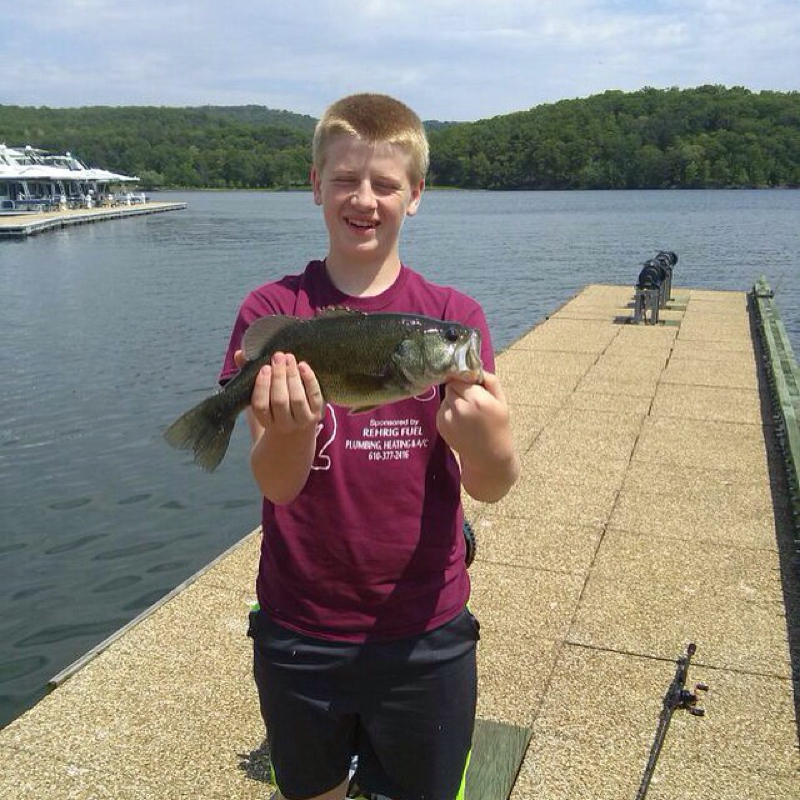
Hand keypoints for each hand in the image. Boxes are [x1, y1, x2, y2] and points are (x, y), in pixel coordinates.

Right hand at [234, 350, 323, 434]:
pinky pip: (315, 396)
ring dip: (292, 376)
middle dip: (279, 377)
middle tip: (278, 356)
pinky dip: (309, 380)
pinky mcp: (317, 413)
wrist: (297, 428)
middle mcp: (283, 424)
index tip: (264, 368)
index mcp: (265, 420)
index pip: (260, 405)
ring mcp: (302, 420)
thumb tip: (239, 354)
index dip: (262, 386)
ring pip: (297, 399)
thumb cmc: (273, 405)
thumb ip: (248, 373)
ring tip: (289, 358)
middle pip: (280, 401)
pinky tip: (303, 365)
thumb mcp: (260, 394)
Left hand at [436, 371, 518, 501]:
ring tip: (466, 413)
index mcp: (477, 399)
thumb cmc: (498, 426)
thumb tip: (473, 366)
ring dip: (453, 400)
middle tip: (471, 399)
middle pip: (451, 386)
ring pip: (446, 397)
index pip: (460, 377)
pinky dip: (449, 411)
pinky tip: (460, 421)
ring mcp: (447, 417)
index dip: (465, 380)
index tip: (472, 385)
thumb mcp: (501, 401)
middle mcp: (459, 407)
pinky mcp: (440, 425)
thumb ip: (489, 380)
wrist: (488, 457)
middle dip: (459, 389)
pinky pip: (442, 409)